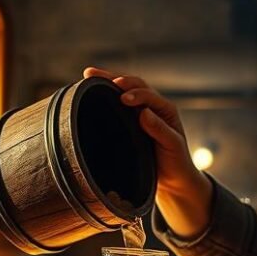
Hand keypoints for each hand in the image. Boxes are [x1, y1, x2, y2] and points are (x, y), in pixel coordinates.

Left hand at [83, 66, 212, 237]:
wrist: (172, 182)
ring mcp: (167, 123)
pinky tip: (144, 115)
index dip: (107, 77)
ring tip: (123, 97)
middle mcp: (155, 109)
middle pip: (140, 86)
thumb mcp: (124, 140)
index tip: (87, 73)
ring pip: (154, 101)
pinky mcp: (174, 140)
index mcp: (139, 107)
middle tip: (110, 82)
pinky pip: (165, 129)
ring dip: (140, 96)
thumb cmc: (145, 159)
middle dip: (124, 81)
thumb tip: (82, 114)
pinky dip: (155, 122)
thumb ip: (112, 125)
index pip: (123, 86)